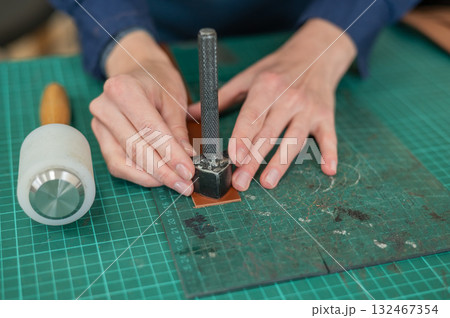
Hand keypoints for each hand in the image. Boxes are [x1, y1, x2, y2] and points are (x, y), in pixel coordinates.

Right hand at [90, 31, 194, 194]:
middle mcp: (105, 106)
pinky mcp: (100, 138)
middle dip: (164, 171)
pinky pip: (116, 164)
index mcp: (124, 89)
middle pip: (136, 148)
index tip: (188, 171)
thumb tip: (186, 158)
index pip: (150, 130)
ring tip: (174, 184)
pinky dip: (137, 175)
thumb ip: (178, 130)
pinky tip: (157, 179)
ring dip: (151, 177)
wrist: (138, 72)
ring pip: (124, 160)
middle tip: (185, 185)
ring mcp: (99, 124)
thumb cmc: (158, 84)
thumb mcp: (174, 100)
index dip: (171, 155)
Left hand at [188, 19, 356, 190]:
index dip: (242, 137)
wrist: (315, 54)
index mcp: (266, 87)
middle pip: (269, 134)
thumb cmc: (276, 69)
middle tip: (241, 181)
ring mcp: (308, 109)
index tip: (233, 157)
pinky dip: (330, 153)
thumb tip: (191, 112)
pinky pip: (329, 137)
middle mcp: (288, 98)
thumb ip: (221, 97)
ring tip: (267, 183)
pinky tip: (328, 170)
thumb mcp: (248, 77)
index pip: (252, 116)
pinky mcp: (326, 116)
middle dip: (254, 160)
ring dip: (281, 164)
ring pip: (294, 140)